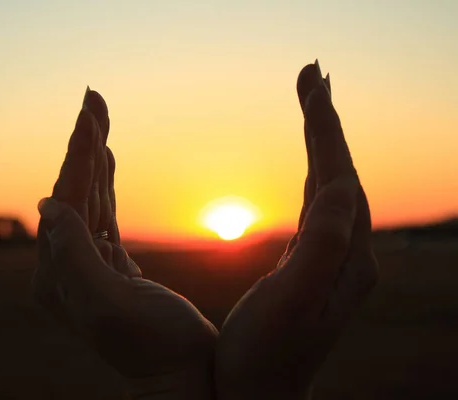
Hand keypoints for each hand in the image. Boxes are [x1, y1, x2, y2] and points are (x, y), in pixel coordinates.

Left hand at [32, 88, 217, 399]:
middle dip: (84, 145)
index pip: (66, 201)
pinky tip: (107, 160)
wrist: (183, 375)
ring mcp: (88, 266)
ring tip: (98, 116)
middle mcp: (66, 269)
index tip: (89, 111)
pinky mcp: (112, 266)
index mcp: (59, 276)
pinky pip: (104, 216)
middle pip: (74, 193)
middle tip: (93, 98)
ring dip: (94, 158)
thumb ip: (75, 257)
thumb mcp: (110, 307)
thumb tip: (47, 206)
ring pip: (89, 200)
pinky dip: (106, 184)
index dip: (79, 155)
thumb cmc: (155, 347)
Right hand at [215, 61, 378, 398]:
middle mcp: (350, 255)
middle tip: (312, 74)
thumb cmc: (264, 357)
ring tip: (311, 103)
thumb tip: (338, 185)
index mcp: (348, 260)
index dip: (326, 129)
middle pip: (341, 174)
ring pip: (331, 187)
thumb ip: (320, 247)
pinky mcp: (316, 265)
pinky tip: (310, 164)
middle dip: (326, 123)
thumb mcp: (293, 303)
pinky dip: (313, 174)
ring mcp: (335, 260)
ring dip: (321, 142)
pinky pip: (320, 208)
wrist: (261, 397)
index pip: (340, 178)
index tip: (312, 83)